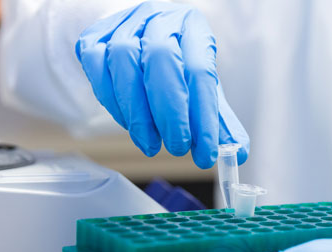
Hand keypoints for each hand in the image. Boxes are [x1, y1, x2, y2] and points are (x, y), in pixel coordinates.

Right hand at [76, 1, 248, 167]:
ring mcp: (123, 25)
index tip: (205, 153)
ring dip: (138, 114)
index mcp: (193, 28)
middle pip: (161, 59)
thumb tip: (237, 152)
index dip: (203, 117)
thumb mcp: (203, 88)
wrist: (140, 39)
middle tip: (176, 148)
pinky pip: (97, 69)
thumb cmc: (177, 66)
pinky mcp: (94, 38)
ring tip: (151, 144)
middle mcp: (158, 19)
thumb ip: (219, 121)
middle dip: (170, 113)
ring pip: (124, 62)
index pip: (199, 70)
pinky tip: (129, 123)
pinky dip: (113, 103)